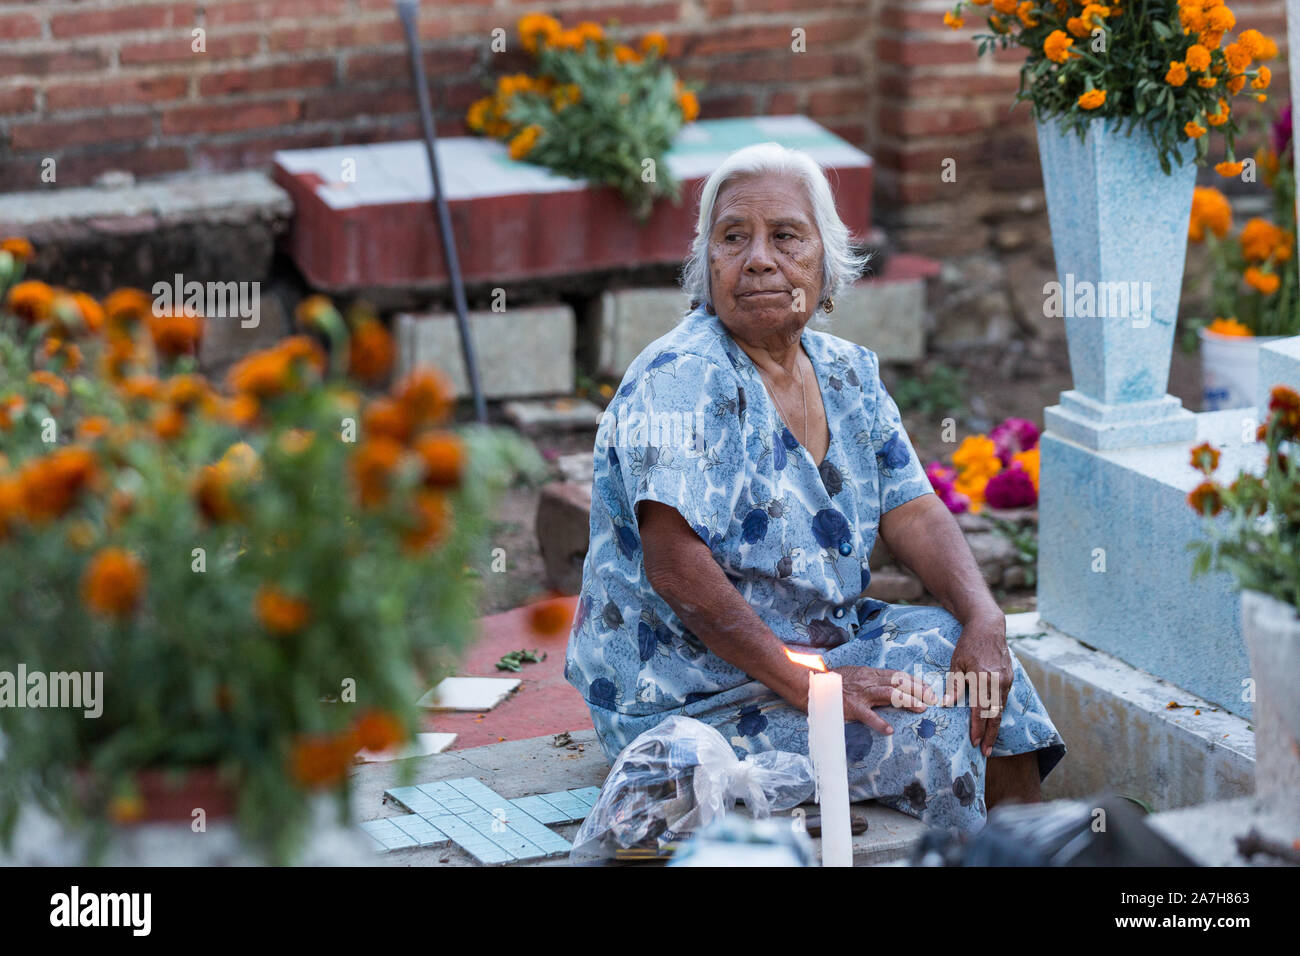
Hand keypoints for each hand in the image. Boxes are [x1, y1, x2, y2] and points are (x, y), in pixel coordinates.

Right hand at [833, 666, 937, 735]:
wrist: (813, 684)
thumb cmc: (834, 681)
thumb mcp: (855, 674)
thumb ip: (871, 679)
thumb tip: (888, 683)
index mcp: (870, 673)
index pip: (898, 675)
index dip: (914, 681)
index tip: (928, 687)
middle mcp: (868, 681)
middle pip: (898, 683)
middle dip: (918, 690)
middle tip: (933, 698)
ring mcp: (861, 694)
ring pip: (889, 694)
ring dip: (907, 700)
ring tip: (921, 708)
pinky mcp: (852, 707)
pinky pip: (868, 716)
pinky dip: (879, 723)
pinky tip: (890, 730)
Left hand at [943, 614, 1012, 757]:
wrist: (989, 627)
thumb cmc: (968, 644)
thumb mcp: (956, 662)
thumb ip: (954, 685)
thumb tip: (947, 704)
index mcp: (983, 678)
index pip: (980, 710)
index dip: (977, 728)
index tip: (974, 743)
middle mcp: (998, 682)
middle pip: (995, 715)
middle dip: (990, 735)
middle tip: (985, 752)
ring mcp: (1007, 680)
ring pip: (1001, 709)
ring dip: (995, 727)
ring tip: (989, 742)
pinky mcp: (1010, 678)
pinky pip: (1004, 700)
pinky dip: (998, 713)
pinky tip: (993, 722)